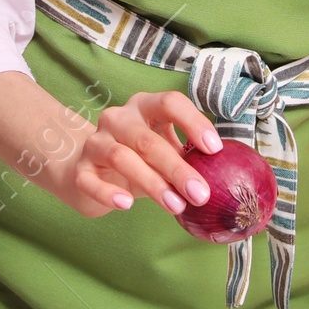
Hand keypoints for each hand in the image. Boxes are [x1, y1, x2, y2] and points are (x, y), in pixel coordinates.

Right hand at [0, 71, 222, 219]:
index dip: (192, 122)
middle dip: (177, 168)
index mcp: (144, 107)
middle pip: (147, 138)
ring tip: (176, 206)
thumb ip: (188, 156)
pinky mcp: (80, 170)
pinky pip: (91, 180)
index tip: (214, 148)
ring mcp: (95, 143)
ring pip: (122, 157)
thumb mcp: (164, 151)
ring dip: (152, 183)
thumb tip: (227, 174)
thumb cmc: (138, 159)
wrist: (86, 171)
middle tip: (201, 194)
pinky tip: (126, 204)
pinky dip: (109, 192)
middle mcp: (118, 119)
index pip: (170, 102)